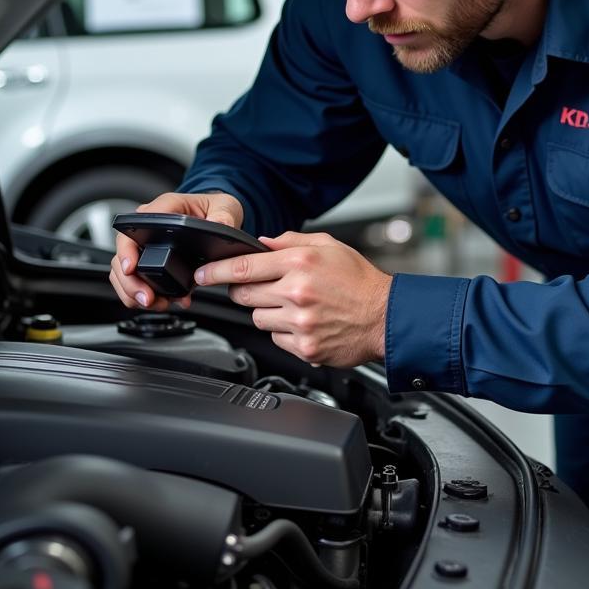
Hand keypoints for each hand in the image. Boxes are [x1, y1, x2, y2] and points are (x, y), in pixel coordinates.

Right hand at [109, 191, 243, 311]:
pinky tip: (166, 301)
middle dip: (130, 281)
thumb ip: (223, 214)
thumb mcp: (226, 206)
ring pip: (125, 272)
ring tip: (158, 303)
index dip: (128, 249)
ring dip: (136, 292)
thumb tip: (219, 224)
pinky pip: (138, 280)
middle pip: (123, 254)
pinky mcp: (151, 260)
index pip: (135, 226)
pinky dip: (148, 295)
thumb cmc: (215, 208)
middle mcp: (150, 225)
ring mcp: (148, 244)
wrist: (217, 216)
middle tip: (147, 298)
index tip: (131, 268)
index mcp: (165, 208)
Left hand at [195, 231, 391, 367]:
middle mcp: (297, 292)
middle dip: (245, 290)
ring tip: (294, 306)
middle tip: (265, 288)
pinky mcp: (304, 346)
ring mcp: (300, 322)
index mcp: (300, 263)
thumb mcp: (329, 246)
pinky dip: (283, 331)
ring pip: (257, 318)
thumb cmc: (360, 281)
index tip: (202, 274)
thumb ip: (290, 242)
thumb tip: (261, 244)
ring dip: (267, 312)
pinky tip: (304, 322)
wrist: (386, 317)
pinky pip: (275, 338)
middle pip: (244, 294)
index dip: (215, 271)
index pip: (243, 266)